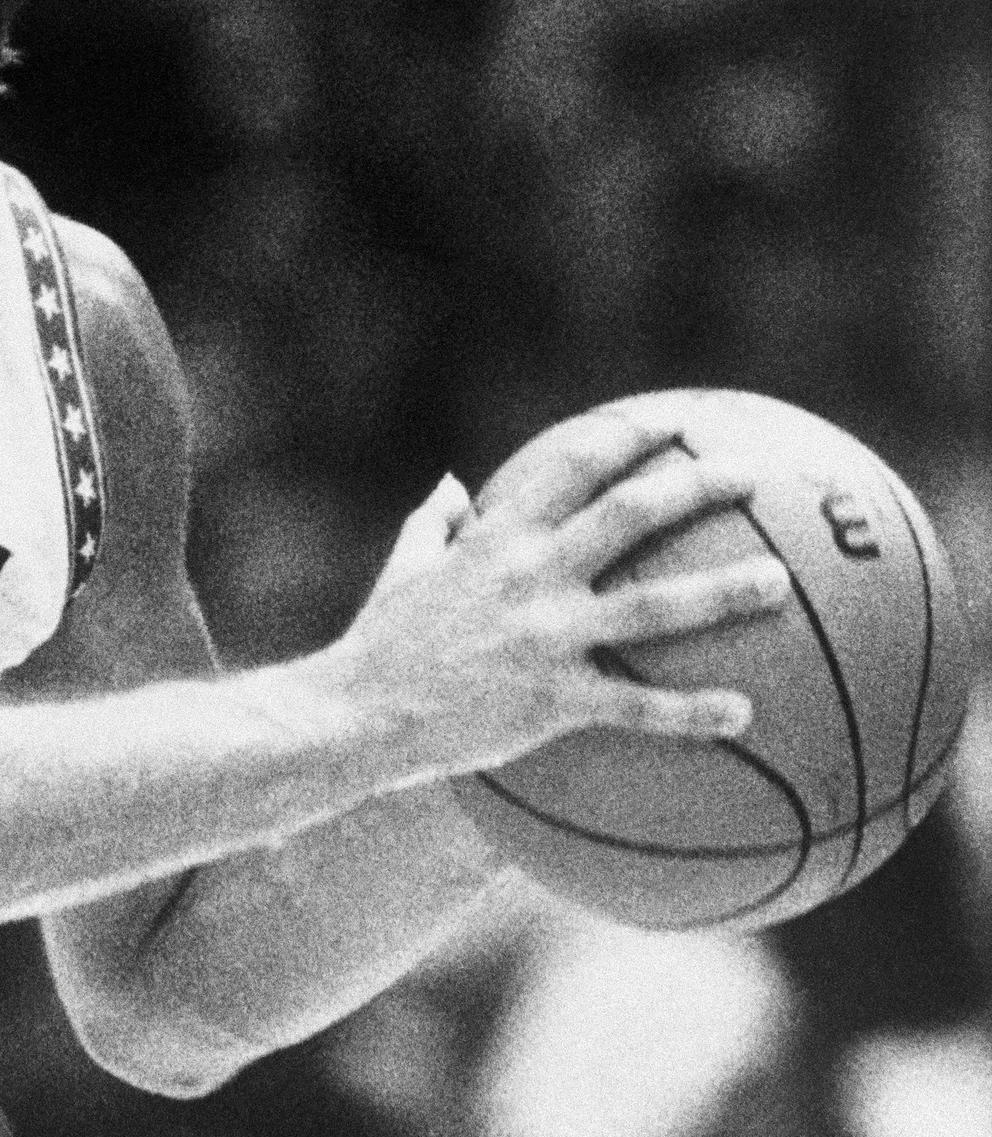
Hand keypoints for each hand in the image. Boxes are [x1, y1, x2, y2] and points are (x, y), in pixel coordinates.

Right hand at [324, 406, 791, 775]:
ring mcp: (547, 637)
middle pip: (629, 516)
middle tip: (752, 476)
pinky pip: (637, 707)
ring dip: (722, 592)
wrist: (356, 713)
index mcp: (498, 538)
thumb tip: (451, 484)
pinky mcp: (553, 700)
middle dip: (695, 487)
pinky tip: (746, 714)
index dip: (629, 438)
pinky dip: (693, 711)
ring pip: (653, 607)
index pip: (575, 468)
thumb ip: (433, 521)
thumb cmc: (381, 641)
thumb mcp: (404, 567)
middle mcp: (531, 575)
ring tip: (779, 581)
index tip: (675, 422)